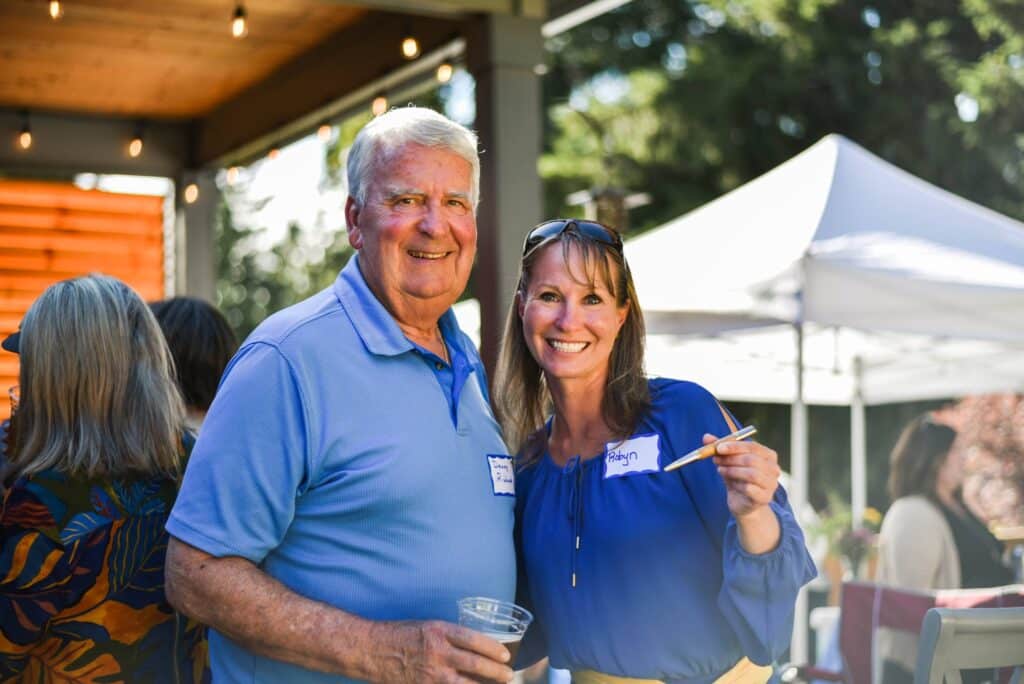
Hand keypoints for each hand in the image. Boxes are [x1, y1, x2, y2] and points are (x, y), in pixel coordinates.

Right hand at [365, 620, 513, 683]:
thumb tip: (473, 647)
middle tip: (508, 675)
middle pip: (475, 664)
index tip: (505, 655)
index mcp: (439, 631)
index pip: (474, 639)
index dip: (493, 649)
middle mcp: (437, 652)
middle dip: (496, 672)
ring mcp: (431, 673)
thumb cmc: (399, 634)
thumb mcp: (427, 626)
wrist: (372, 649)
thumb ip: (449, 636)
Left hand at [707, 433, 779, 518]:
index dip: (735, 446)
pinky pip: (750, 489)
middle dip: (731, 458)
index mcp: (768, 456)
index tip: (718, 448)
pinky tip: (730, 484)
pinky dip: (736, 484)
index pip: (753, 446)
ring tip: (720, 470)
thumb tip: (706, 437)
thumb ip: (719, 448)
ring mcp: (771, 484)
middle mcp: (774, 469)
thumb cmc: (738, 478)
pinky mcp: (764, 498)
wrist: (743, 503)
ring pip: (752, 474)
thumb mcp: (728, 461)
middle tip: (715, 459)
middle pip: (752, 459)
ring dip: (732, 471)